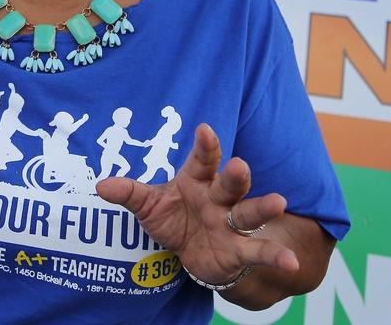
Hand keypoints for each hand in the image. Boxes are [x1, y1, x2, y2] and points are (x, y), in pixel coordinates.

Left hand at [96, 123, 298, 285]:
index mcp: (196, 180)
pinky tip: (290, 263)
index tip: (204, 129)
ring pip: (249, 212)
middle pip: (230, 184)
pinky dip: (275, 256)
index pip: (201, 160)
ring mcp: (232, 223)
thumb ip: (129, 193)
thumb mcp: (148, 205)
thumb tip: (100, 186)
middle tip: (241, 166)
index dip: (205, 145)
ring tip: (278, 202)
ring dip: (263, 208)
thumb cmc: (172, 218)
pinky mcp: (240, 249)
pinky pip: (258, 252)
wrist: (192, 253)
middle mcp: (218, 198)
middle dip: (236, 175)